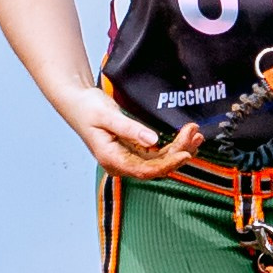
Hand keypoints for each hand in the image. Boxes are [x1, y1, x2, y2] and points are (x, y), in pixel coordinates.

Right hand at [58, 83, 203, 179]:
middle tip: (195, 134)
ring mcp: (128, 158)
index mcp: (112, 160)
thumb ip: (130, 128)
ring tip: (196, 134)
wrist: (76, 102)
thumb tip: (153, 140)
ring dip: (179, 148)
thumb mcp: (107, 116)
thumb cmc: (87, 108)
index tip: (185, 153)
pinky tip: (186, 136)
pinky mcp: (133, 150)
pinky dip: (172, 145)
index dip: (167, 164)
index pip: (145, 170)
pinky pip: (157, 153)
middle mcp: (121, 164)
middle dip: (178, 152)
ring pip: (159, 160)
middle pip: (156, 166)